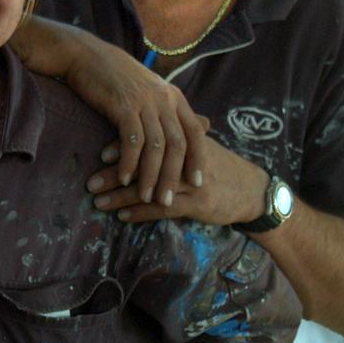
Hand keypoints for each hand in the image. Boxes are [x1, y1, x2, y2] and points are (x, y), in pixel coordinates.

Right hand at [54, 30, 208, 206]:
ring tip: (146, 197)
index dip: (198, 159)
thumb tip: (197, 126)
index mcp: (173, 96)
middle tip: (168, 201)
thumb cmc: (115, 76)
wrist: (87, 55)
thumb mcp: (149, 89)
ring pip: (156, 147)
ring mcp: (145, 102)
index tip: (196, 183)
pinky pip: (132, 141)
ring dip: (151, 176)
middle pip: (177, 145)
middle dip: (173, 177)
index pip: (195, 132)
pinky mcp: (124, 106)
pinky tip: (124, 178)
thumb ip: (168, 109)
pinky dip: (129, 163)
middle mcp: (164, 99)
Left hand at [88, 135, 268, 224]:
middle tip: (89, 182)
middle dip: (115, 174)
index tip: (100, 153)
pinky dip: (141, 213)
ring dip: (121, 196)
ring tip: (98, 201)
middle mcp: (186, 158)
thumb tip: (141, 126)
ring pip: (150, 187)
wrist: (254, 191)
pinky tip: (123, 216)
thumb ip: (174, 137)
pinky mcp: (197, 204)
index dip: (125, 146)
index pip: (150, 140)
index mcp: (184, 140)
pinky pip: (163, 209)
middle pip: (144, 164)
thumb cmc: (220, 167)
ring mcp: (192, 182)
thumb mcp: (199, 146)